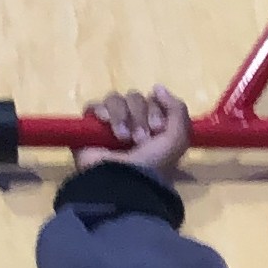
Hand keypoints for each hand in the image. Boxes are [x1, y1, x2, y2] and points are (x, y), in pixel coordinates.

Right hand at [76, 87, 192, 177]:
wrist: (125, 180)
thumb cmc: (153, 164)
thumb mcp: (178, 139)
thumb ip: (177, 110)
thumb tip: (158, 87)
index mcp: (153, 128)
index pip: (153, 99)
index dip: (156, 109)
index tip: (158, 128)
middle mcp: (133, 124)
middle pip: (135, 98)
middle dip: (140, 115)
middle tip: (141, 139)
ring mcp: (110, 125)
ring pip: (115, 99)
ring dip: (122, 116)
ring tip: (124, 138)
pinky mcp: (89, 127)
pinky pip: (93, 105)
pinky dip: (101, 111)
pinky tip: (105, 124)